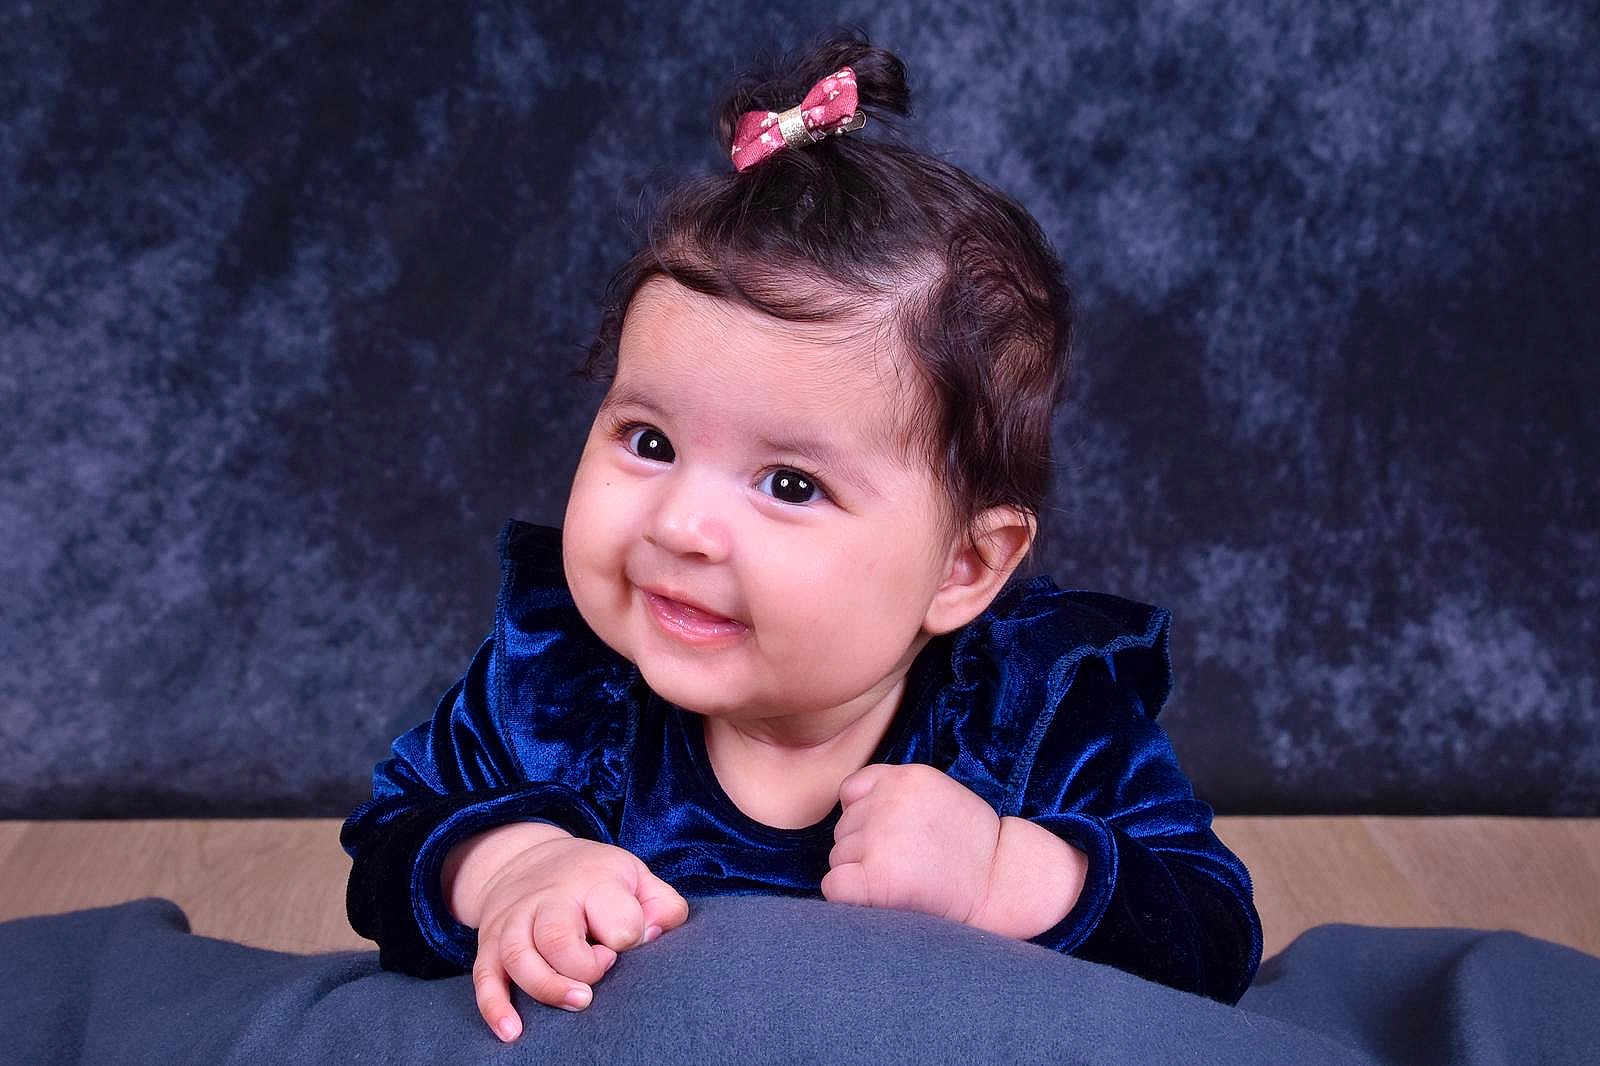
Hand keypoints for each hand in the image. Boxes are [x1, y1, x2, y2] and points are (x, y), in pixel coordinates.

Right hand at [470, 837, 688, 1041]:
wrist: (525, 857)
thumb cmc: (593, 877)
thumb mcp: (635, 875)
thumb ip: (662, 904)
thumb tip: (654, 936)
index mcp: (593, 881)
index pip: (617, 916)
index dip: (629, 937)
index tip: (627, 942)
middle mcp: (548, 899)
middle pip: (557, 937)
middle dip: (584, 967)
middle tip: (602, 969)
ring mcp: (514, 920)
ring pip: (519, 958)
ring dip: (547, 988)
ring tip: (577, 1001)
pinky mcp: (489, 943)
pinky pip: (484, 977)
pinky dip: (495, 1007)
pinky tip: (512, 1031)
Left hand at [820, 763, 1002, 926]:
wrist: (1003, 884)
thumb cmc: (972, 846)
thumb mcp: (938, 795)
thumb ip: (895, 794)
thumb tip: (846, 808)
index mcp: (905, 777)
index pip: (851, 793)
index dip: (865, 820)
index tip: (893, 840)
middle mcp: (888, 801)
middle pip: (843, 829)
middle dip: (864, 850)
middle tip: (908, 865)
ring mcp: (880, 837)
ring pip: (838, 857)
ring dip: (860, 874)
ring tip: (904, 881)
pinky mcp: (877, 876)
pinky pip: (833, 885)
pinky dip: (848, 897)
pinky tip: (880, 899)